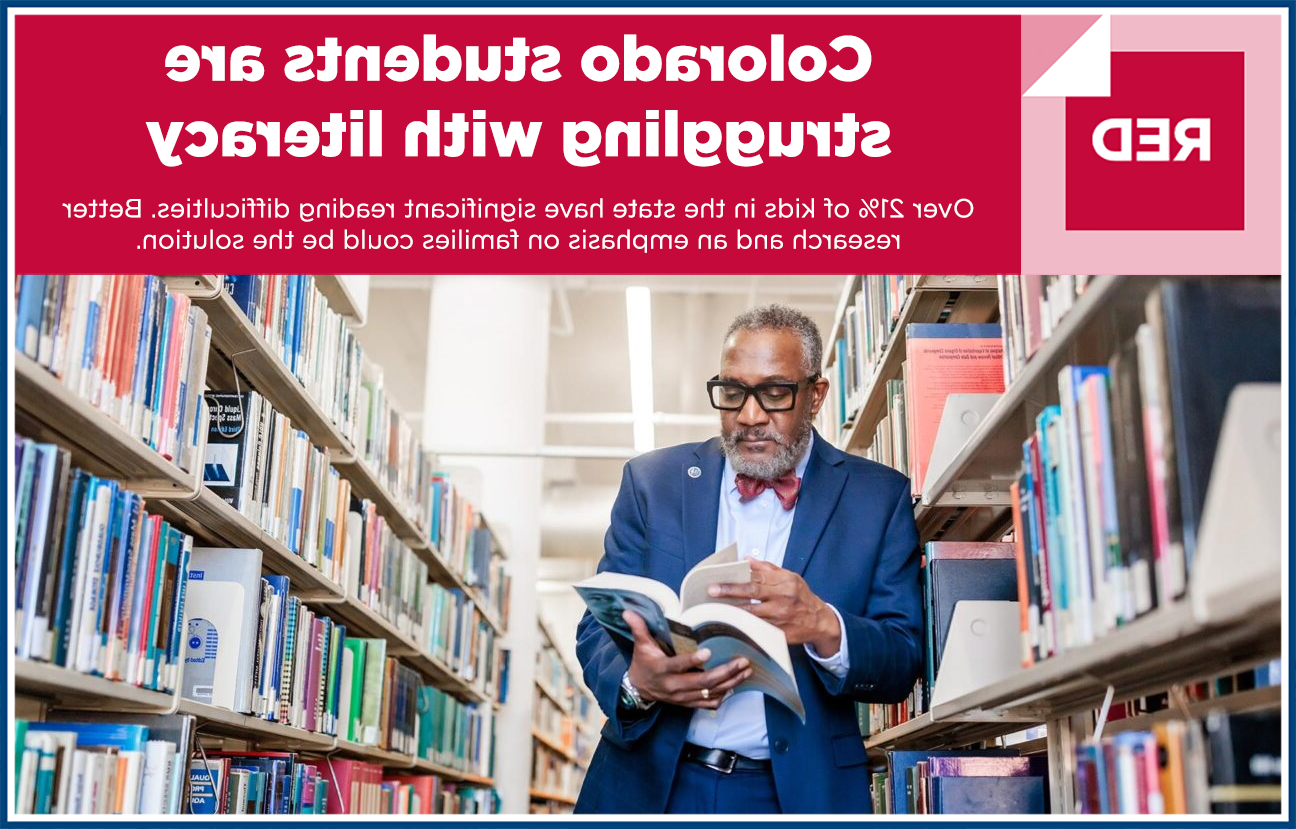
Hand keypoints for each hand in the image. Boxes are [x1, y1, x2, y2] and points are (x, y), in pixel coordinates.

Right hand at [623, 611, 751, 708]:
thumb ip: (639, 628)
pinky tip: (737, 683)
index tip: (709, 651)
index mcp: (663, 670)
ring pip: (710, 693)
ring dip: (731, 682)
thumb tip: (628, 611)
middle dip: (725, 672)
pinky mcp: (689, 704)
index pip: (679, 666)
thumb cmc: (643, 663)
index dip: (693, 661)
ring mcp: (683, 698)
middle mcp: (674, 686)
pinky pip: (710, 703)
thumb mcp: (640, 646)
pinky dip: (725, 694)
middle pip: (703, 682)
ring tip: (746, 670)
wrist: (639, 690)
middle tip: (742, 661)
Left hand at [709, 559, 841, 654]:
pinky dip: (742, 625)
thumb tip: (746, 559)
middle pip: (752, 593)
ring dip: (732, 609)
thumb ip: (768, 568)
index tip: (719, 577)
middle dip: (730, 591)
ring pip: (751, 613)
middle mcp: (783, 598)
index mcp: (785, 582)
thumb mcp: (790, 578)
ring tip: (715, 607)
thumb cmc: (801, 596)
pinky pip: (756, 628)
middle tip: (712, 590)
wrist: (819, 621)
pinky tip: (729, 623)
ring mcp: (780, 617)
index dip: (737, 577)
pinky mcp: (778, 632)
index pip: (757, 577)